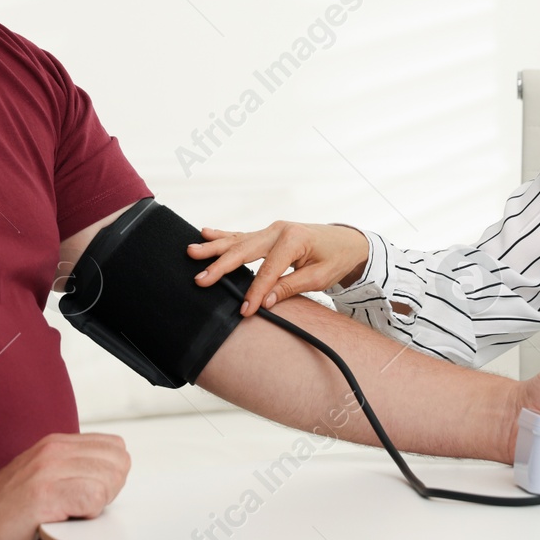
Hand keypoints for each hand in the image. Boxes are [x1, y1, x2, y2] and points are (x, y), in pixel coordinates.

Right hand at [0, 432, 129, 539]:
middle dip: (109, 490)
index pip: (115, 447)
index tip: (88, 495)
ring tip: (70, 515)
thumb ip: (72, 470)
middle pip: (118, 462)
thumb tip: (112, 475)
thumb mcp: (41, 477)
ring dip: (98, 504)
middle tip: (81, 508)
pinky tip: (65, 522)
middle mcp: (53, 450)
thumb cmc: (4, 515)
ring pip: (108, 479)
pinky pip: (92, 499)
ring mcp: (46, 471)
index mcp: (55, 444)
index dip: (110, 476)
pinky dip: (88, 515)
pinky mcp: (42, 496)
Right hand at [188, 221, 369, 315]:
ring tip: (192, 251)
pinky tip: (205, 233)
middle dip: (221, 267)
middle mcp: (279, 230)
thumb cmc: (334, 259)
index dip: (256, 291)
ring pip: (238, 240)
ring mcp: (272, 230)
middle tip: (201, 280)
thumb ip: (290, 287)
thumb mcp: (318, 277)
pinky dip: (223, 236)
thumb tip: (266, 302)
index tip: (244, 310)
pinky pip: (242, 236)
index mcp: (294, 239)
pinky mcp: (268, 234)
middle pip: (244, 250)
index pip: (268, 270)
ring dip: (214, 248)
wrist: (346, 241)